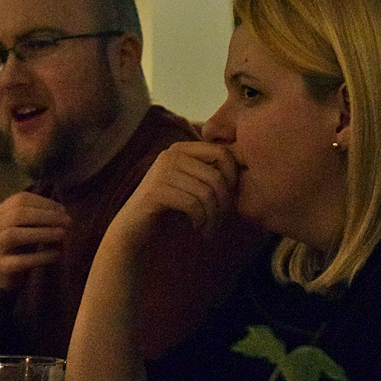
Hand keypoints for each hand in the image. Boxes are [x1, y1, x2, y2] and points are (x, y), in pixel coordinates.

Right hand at [0, 191, 71, 289]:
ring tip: (63, 234)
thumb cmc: (17, 246)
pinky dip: (41, 256)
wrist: (1, 274)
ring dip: (43, 233)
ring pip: (14, 235)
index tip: (63, 210)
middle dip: (46, 216)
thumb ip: (39, 217)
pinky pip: (20, 261)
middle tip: (67, 222)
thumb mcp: (25, 227)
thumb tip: (63, 212)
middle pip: (17, 215)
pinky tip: (56, 254)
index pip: (20, 200)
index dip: (44, 203)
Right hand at [110, 141, 238, 247]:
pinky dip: (200, 221)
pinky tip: (197, 228)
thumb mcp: (193, 187)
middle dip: (224, 204)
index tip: (228, 201)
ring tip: (210, 228)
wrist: (134, 231)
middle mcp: (170, 155)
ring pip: (207, 192)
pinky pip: (193, 204)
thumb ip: (211, 175)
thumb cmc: (170, 211)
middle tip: (220, 221)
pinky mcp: (155, 191)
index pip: (222, 153)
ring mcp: (161, 171)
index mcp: (182, 149)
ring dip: (214, 216)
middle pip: (217, 176)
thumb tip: (246, 170)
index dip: (233, 178)